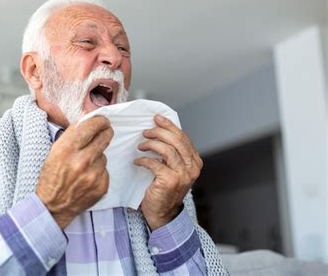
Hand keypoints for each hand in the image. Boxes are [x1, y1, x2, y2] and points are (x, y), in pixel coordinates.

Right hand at [36, 116, 112, 228]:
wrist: (53, 206)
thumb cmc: (51, 177)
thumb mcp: (54, 152)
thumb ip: (72, 135)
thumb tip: (88, 118)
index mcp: (66, 149)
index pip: (90, 126)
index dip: (99, 120)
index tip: (102, 120)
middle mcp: (81, 161)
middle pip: (104, 137)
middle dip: (105, 132)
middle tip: (105, 131)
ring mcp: (93, 174)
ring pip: (104, 154)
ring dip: (97, 155)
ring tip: (85, 165)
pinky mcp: (102, 185)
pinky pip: (105, 169)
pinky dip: (99, 170)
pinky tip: (87, 177)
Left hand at [134, 114, 202, 230]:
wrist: (163, 213)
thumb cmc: (165, 189)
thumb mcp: (174, 168)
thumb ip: (172, 153)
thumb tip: (159, 130)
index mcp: (195, 161)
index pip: (183, 137)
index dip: (169, 126)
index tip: (156, 118)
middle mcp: (192, 168)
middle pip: (176, 140)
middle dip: (159, 132)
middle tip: (145, 132)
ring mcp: (182, 175)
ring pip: (167, 150)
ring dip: (151, 144)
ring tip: (141, 146)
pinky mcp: (170, 181)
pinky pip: (155, 163)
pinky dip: (144, 160)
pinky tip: (138, 161)